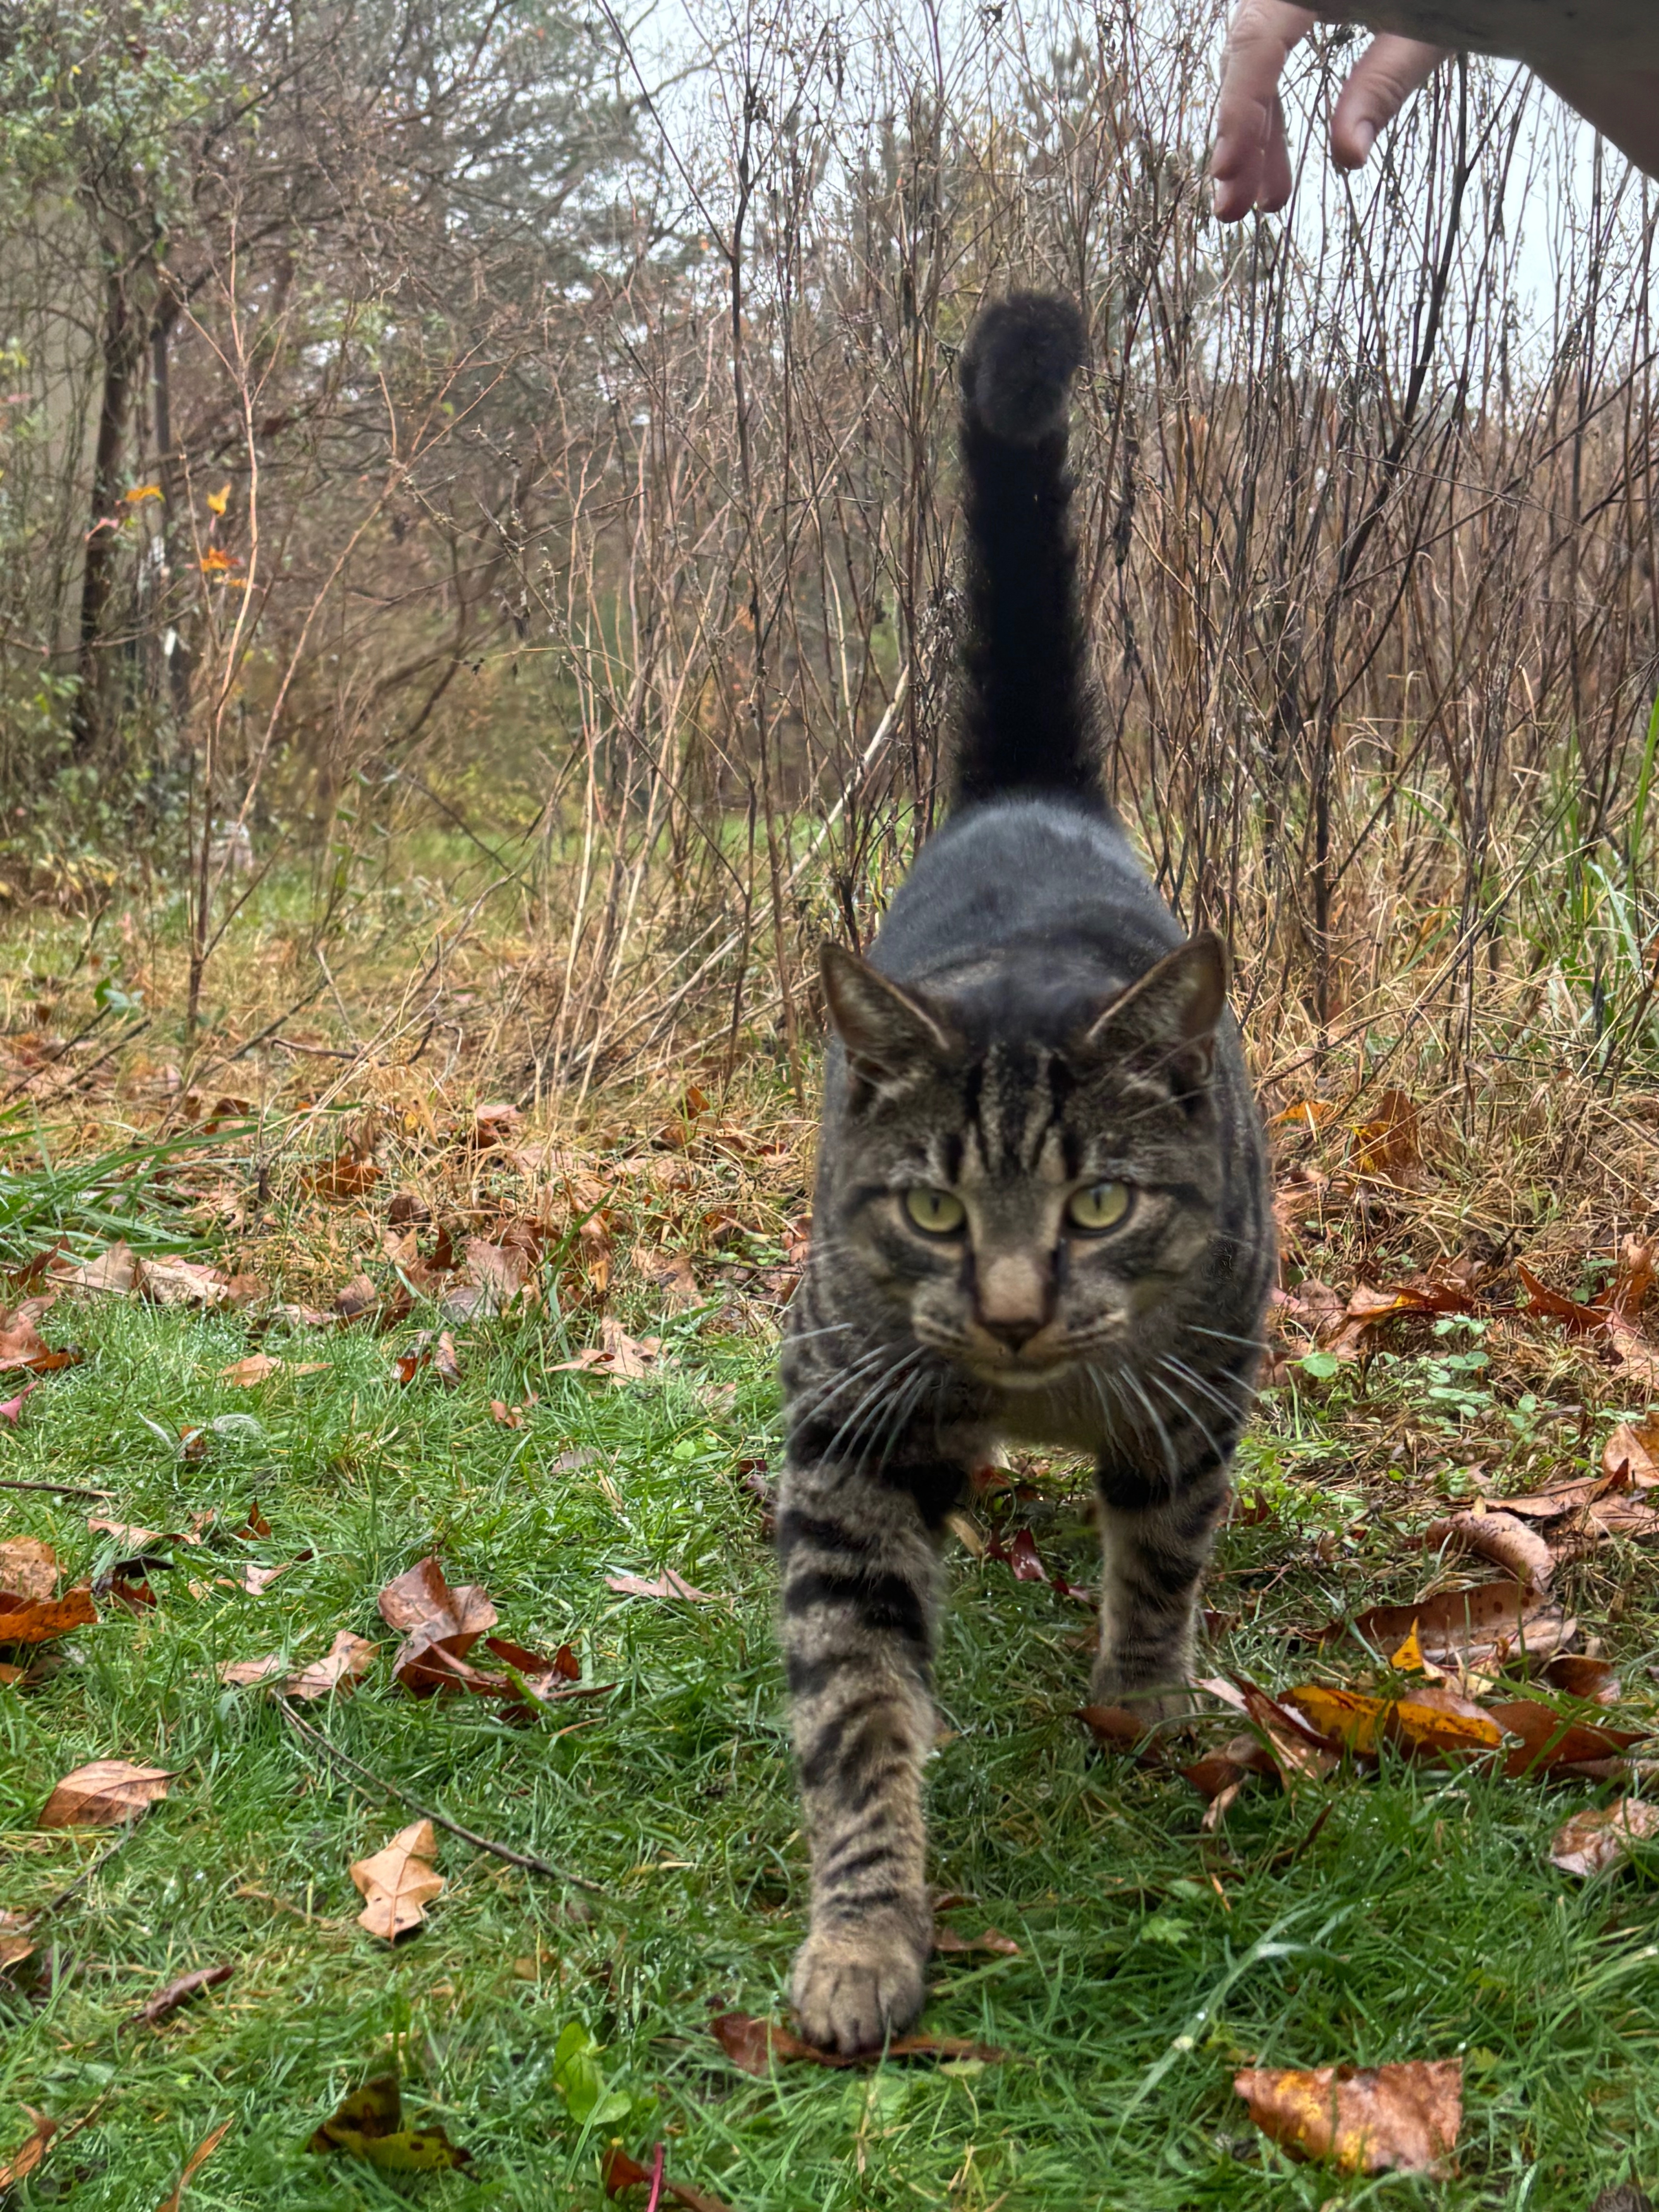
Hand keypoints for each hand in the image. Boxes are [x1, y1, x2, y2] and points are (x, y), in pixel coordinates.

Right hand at [1211, 0, 1447, 220]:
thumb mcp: (1433, 28)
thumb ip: (1387, 82)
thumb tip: (1347, 157)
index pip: (1260, 36)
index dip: (1240, 105)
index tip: (1230, 170)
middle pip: (1251, 54)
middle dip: (1242, 135)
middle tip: (1235, 208)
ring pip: (1259, 64)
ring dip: (1258, 136)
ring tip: (1265, 201)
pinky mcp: (1309, 4)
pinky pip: (1277, 57)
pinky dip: (1275, 113)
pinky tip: (1276, 167)